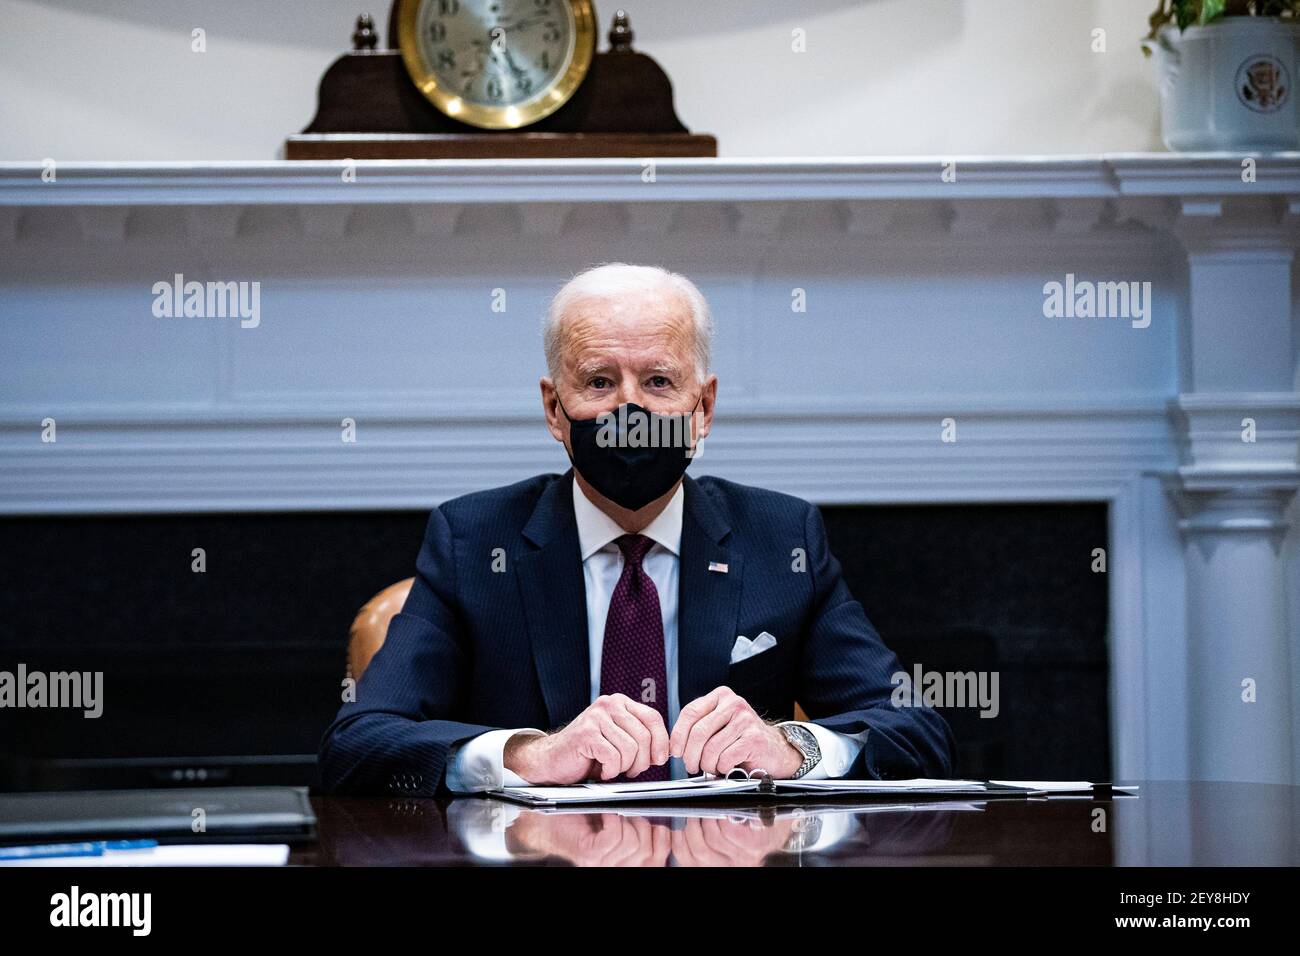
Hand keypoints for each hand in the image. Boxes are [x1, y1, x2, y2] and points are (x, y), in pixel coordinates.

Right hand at [504, 694, 669, 784]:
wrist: (552, 760)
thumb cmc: (587, 753)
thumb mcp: (618, 739)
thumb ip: (639, 738)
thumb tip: (665, 751)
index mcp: (619, 703)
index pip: (652, 718)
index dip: (661, 741)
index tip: (660, 759)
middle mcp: (608, 705)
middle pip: (644, 735)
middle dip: (642, 761)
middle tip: (630, 771)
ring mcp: (595, 718)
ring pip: (630, 748)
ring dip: (624, 767)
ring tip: (612, 769)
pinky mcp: (585, 734)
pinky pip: (613, 757)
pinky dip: (611, 771)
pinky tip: (602, 771)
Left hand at [669, 686, 803, 778]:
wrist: (774, 749)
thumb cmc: (741, 739)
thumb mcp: (719, 724)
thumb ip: (699, 727)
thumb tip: (674, 744)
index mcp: (720, 696)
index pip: (690, 712)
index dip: (678, 735)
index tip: (675, 751)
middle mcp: (733, 703)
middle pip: (699, 732)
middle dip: (690, 755)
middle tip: (691, 766)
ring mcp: (745, 720)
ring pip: (711, 748)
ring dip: (707, 764)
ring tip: (711, 767)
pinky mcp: (754, 738)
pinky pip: (726, 758)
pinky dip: (722, 767)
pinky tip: (727, 766)